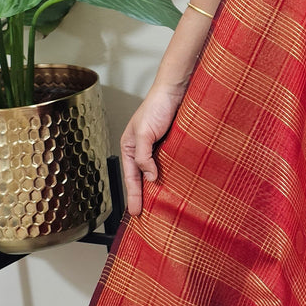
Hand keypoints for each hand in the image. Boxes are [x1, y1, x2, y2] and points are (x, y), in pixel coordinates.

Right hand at [119, 81, 186, 215]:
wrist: (176, 91)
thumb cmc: (156, 106)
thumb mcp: (144, 132)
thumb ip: (143, 155)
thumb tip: (148, 176)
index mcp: (129, 147)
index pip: (130, 177)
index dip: (133, 195)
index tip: (134, 211)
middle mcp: (142, 149)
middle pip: (141, 178)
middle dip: (142, 195)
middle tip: (144, 215)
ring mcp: (157, 148)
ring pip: (156, 173)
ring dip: (157, 187)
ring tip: (160, 206)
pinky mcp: (172, 146)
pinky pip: (169, 165)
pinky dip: (170, 176)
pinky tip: (175, 186)